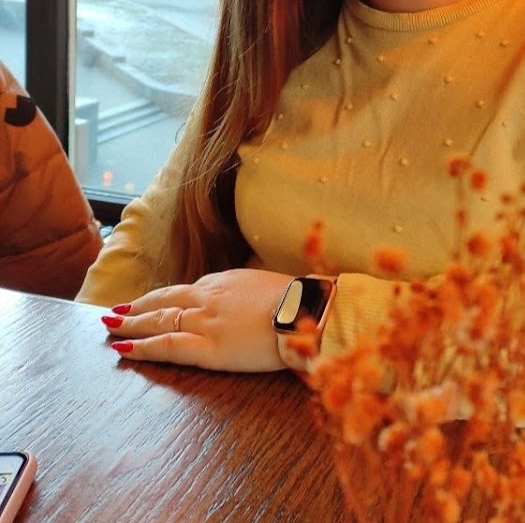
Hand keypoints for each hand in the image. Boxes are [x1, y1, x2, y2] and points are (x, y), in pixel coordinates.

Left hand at [100, 269, 293, 371]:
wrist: (306, 312)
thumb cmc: (299, 301)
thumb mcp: (273, 287)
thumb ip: (254, 293)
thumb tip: (255, 300)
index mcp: (227, 283)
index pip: (189, 289)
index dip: (167, 296)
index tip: (154, 301)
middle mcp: (210, 297)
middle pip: (165, 300)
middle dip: (139, 307)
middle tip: (116, 312)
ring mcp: (206, 321)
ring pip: (159, 320)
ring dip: (132, 324)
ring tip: (111, 326)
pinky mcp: (207, 347)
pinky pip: (167, 346)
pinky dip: (143, 347)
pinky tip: (124, 349)